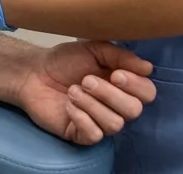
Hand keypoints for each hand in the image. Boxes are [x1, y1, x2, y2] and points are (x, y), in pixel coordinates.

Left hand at [17, 41, 155, 144]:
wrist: (34, 72)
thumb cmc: (65, 61)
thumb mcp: (93, 49)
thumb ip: (120, 56)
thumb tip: (148, 68)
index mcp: (123, 85)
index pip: (147, 93)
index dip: (136, 86)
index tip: (116, 74)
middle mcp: (116, 106)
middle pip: (133, 111)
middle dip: (110, 94)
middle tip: (86, 80)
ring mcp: (99, 122)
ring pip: (114, 124)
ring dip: (92, 105)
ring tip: (73, 90)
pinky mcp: (81, 134)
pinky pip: (94, 135)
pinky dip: (81, 118)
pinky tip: (68, 105)